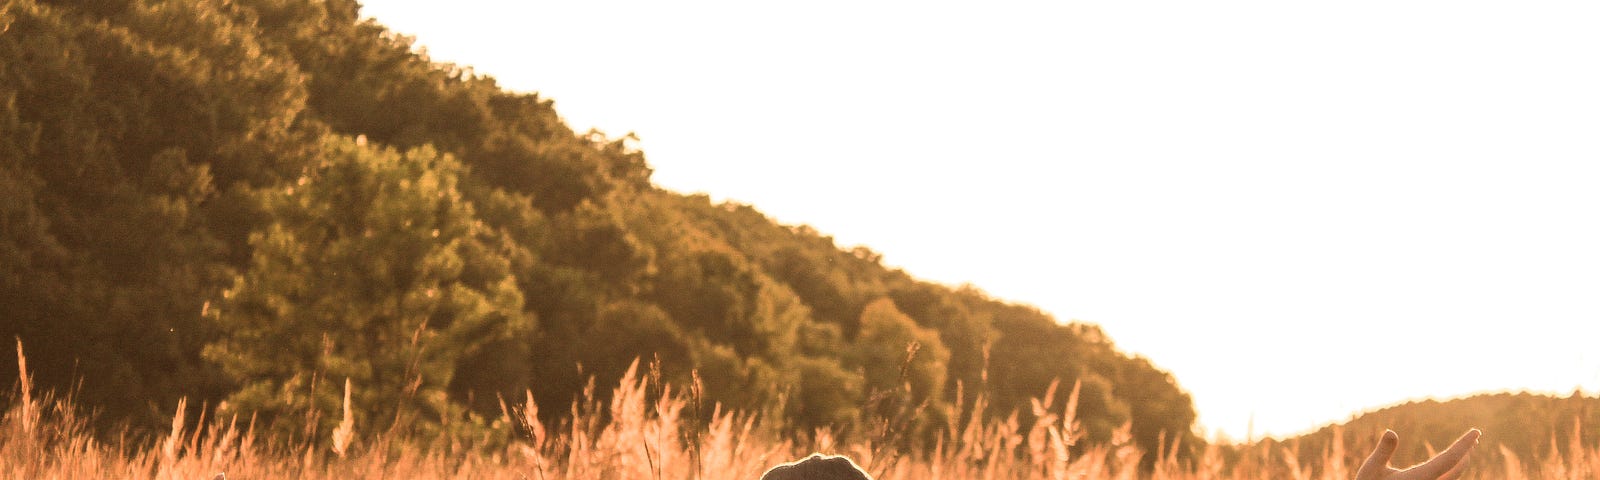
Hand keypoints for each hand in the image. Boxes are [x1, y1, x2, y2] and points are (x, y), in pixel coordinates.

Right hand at [1355, 429, 1479, 479]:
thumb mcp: (1371, 469)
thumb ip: (1383, 451)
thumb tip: (1391, 432)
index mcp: (1421, 478)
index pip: (1450, 458)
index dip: (1464, 444)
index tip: (1476, 432)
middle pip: (1457, 468)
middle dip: (1466, 452)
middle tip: (1475, 438)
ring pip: (1453, 476)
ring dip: (1460, 461)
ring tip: (1466, 450)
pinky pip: (1445, 479)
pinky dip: (1451, 469)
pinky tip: (1447, 464)